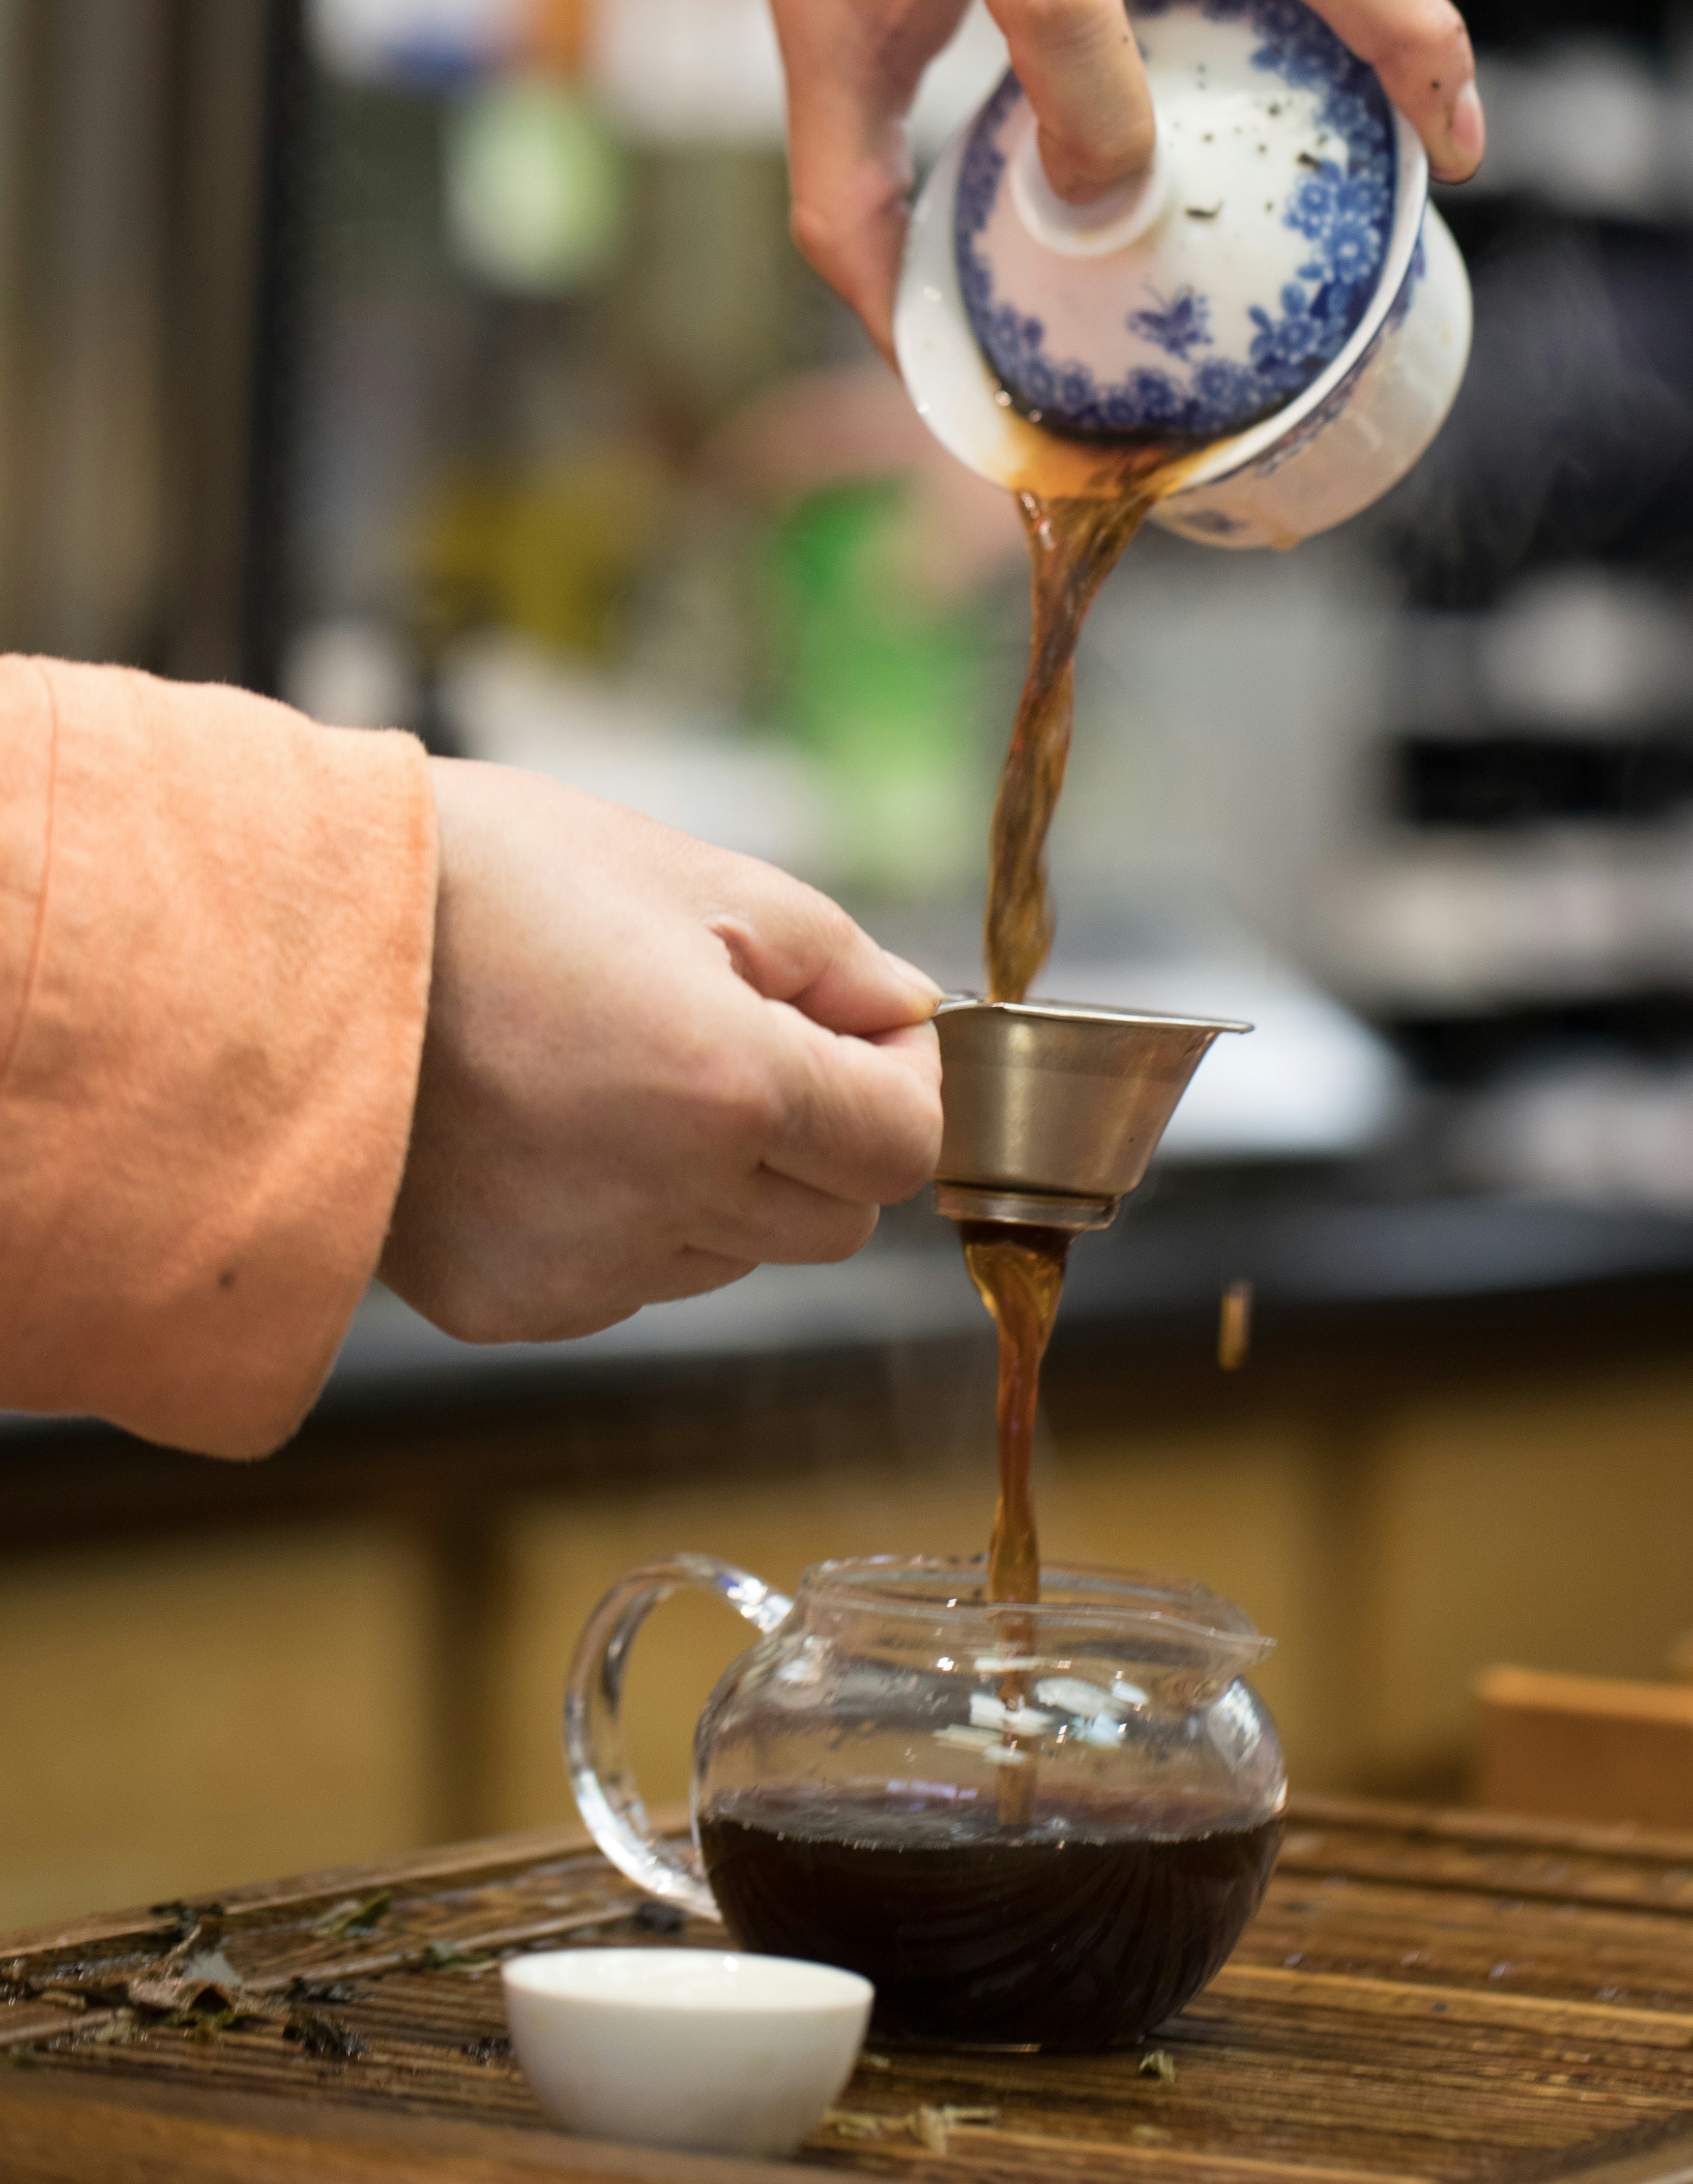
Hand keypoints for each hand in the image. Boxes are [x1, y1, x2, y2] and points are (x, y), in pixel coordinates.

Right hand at [384, 761, 941, 1341]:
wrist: (292, 946)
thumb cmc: (488, 884)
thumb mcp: (690, 876)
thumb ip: (832, 960)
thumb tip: (909, 1016)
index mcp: (730, 1089)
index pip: (903, 1145)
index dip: (901, 1081)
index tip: (861, 1029)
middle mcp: (667, 1202)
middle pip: (836, 1218)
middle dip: (819, 1134)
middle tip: (741, 1037)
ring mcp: (582, 1269)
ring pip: (735, 1254)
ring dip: (720, 1180)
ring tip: (620, 1071)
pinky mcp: (509, 1307)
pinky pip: (628, 1277)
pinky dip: (624, 1215)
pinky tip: (551, 1127)